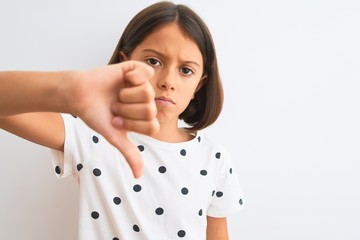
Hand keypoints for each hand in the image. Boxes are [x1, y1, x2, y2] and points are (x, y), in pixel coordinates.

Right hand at [73, 61, 158, 177]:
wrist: (79, 94)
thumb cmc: (96, 115)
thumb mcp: (113, 136)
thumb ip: (129, 153)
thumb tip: (138, 175)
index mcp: (144, 119)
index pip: (152, 126)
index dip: (132, 125)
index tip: (117, 121)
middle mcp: (146, 103)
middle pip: (149, 109)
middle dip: (126, 110)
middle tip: (114, 107)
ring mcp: (143, 86)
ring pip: (147, 92)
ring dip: (126, 96)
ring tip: (116, 95)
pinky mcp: (137, 70)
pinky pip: (147, 72)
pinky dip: (132, 77)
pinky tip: (123, 79)